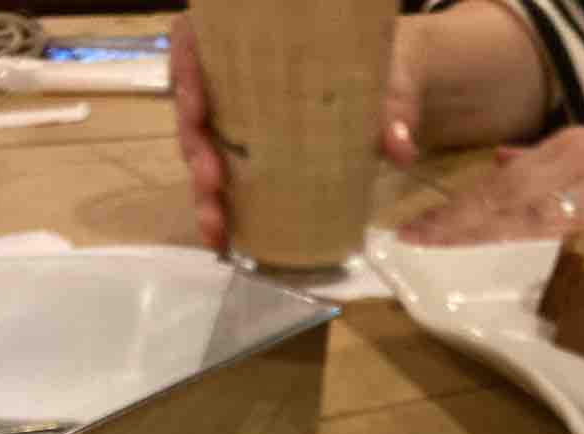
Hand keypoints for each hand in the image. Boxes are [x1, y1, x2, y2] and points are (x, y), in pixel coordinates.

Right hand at [170, 13, 423, 253]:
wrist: (391, 90)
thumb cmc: (375, 69)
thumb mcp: (386, 79)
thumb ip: (391, 106)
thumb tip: (398, 146)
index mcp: (250, 43)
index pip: (194, 44)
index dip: (184, 73)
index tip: (197, 107)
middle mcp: (233, 82)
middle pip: (193, 109)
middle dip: (194, 149)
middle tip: (212, 180)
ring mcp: (238, 123)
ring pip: (202, 152)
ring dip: (203, 193)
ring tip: (216, 226)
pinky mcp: (251, 160)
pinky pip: (225, 183)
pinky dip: (223, 213)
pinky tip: (225, 240)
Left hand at [397, 124, 583, 270]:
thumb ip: (559, 169)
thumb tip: (505, 166)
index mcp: (575, 153)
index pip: (499, 186)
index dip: (453, 212)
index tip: (411, 235)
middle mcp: (580, 166)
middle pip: (499, 201)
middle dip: (450, 227)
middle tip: (405, 251)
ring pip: (524, 218)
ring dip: (476, 240)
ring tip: (433, 262)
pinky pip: (568, 242)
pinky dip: (530, 255)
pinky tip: (498, 268)